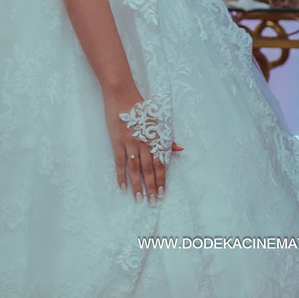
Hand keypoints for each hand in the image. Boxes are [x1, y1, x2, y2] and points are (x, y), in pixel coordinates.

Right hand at [104, 86, 182, 204]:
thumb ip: (168, 137)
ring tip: (139, 199)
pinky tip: (122, 187)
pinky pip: (119, 163)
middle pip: (149, 169)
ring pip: (135, 169)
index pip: (160, 163)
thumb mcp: (159, 120)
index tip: (163, 193)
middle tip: (153, 202)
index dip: (162, 179)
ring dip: (137, 186)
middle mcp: (144, 143)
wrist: (122, 95)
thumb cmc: (141, 106)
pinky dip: (120, 176)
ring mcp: (130, 143)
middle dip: (151, 187)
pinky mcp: (117, 142)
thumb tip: (180, 149)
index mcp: (155, 138)